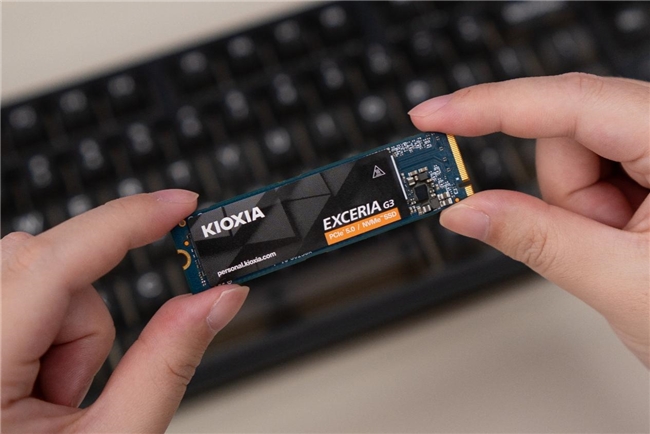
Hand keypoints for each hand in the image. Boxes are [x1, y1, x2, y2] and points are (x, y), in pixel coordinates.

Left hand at [1, 189, 248, 431]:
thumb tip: (218, 298)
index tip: (181, 204)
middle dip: (89, 316)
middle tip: (84, 385)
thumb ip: (170, 360)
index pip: (53, 263)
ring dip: (67, 329)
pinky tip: (31, 388)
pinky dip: (45, 329)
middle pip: (44, 264)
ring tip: (53, 402)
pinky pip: (19, 293)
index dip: (127, 221)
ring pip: (35, 278)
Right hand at [409, 73, 648, 366]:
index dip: (491, 106)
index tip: (433, 115)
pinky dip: (587, 210)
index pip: (572, 104)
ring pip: (573, 158)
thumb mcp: (621, 283)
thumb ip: (535, 240)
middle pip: (569, 135)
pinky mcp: (648, 171)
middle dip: (563, 194)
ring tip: (617, 250)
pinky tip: (622, 238)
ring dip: (577, 209)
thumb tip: (466, 210)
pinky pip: (588, 176)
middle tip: (589, 242)